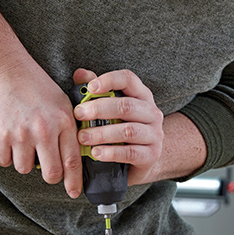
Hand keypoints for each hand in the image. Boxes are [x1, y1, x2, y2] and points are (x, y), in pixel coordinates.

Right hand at [0, 65, 82, 197]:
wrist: (6, 70)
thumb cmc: (35, 84)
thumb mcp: (62, 101)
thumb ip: (69, 126)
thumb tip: (75, 152)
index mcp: (64, 121)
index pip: (73, 161)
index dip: (74, 182)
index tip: (73, 191)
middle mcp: (44, 130)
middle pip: (51, 173)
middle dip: (49, 175)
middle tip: (45, 167)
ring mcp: (22, 134)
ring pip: (25, 168)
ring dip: (24, 161)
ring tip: (24, 143)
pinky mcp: (1, 135)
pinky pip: (4, 161)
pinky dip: (6, 156)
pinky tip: (9, 141)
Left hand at [72, 68, 164, 185]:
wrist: (141, 160)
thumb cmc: (120, 128)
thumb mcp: (109, 109)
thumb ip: (95, 91)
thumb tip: (80, 74)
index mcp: (141, 95)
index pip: (128, 79)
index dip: (109, 80)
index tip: (90, 87)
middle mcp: (151, 112)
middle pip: (126, 106)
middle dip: (99, 109)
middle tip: (78, 114)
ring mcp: (154, 134)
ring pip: (128, 130)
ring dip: (102, 133)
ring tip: (82, 137)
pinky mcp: (151, 155)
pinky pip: (131, 153)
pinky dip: (111, 153)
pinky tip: (96, 153)